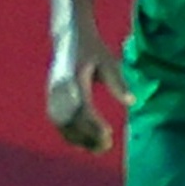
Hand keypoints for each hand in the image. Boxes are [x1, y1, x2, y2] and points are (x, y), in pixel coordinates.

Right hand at [47, 25, 129, 153]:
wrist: (69, 36)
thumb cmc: (93, 50)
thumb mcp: (108, 62)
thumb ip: (117, 82)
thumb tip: (132, 102)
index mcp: (74, 78)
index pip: (82, 106)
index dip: (93, 123)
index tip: (108, 134)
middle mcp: (60, 88)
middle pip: (70, 120)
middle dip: (87, 136)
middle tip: (107, 146)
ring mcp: (53, 94)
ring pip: (62, 124)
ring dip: (79, 139)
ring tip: (100, 148)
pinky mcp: (52, 98)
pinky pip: (59, 122)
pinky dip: (70, 134)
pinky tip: (86, 143)